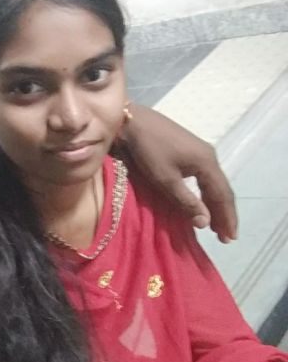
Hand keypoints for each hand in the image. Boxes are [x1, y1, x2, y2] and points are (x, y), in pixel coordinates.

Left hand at [120, 105, 237, 242]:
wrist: (132, 122)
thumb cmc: (148, 150)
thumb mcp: (166, 179)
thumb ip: (186, 201)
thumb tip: (205, 223)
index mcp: (207, 163)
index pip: (223, 195)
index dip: (227, 218)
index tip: (229, 239)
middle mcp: (209, 157)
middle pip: (221, 190)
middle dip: (224, 214)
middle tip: (225, 238)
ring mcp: (200, 152)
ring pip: (213, 184)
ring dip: (215, 205)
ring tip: (215, 226)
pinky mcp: (189, 152)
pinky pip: (204, 178)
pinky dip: (205, 194)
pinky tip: (201, 204)